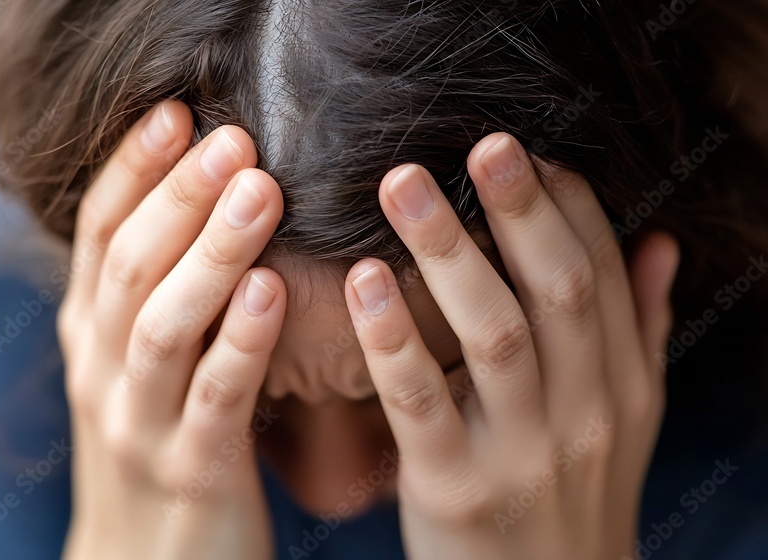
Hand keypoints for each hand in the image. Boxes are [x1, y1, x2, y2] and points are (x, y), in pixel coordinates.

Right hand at [58, 100, 285, 559]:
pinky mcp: (191, 471)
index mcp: (89, 335)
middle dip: (180, 195)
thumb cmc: (155, 446)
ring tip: (258, 189)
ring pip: (162, 323)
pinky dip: (238, 341)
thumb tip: (202, 204)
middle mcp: (101, 370)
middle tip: (232, 138)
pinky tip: (269, 290)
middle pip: (130, 265)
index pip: (98, 234)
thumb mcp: (134, 366)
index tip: (176, 113)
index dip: (132, 171)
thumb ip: (153, 296)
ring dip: (209, 251)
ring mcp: (139, 422)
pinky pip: (215, 397)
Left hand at [344, 133, 679, 558]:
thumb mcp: (625, 422)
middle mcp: (586, 414)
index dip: (568, 207)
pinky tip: (362, 279)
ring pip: (495, 334)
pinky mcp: (455, 491)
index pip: (603, 274)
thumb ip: (639, 332)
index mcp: (623, 387)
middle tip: (481, 141)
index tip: (525, 151)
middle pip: (558, 291)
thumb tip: (659, 244)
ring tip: (403, 185)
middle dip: (520, 210)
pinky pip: (422, 403)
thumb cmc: (572, 500)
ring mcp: (524, 454)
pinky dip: (393, 337)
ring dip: (450, 252)